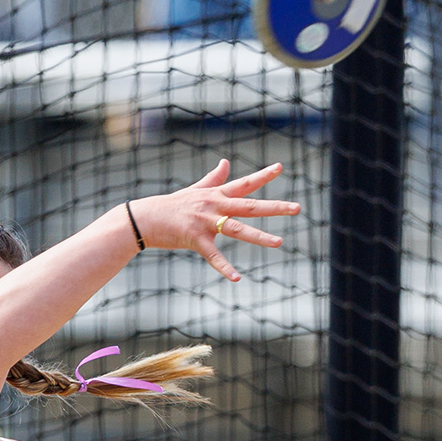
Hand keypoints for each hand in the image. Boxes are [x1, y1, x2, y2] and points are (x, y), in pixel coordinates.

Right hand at [128, 160, 301, 283]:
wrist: (145, 218)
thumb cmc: (170, 206)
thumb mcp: (195, 190)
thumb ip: (214, 178)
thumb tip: (226, 162)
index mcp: (216, 195)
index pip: (244, 183)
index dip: (263, 176)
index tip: (281, 167)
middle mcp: (215, 206)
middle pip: (250, 205)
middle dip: (275, 207)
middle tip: (297, 208)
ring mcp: (206, 222)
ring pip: (238, 229)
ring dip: (260, 237)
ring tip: (279, 243)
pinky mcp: (195, 239)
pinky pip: (213, 256)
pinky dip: (225, 267)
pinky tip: (237, 278)